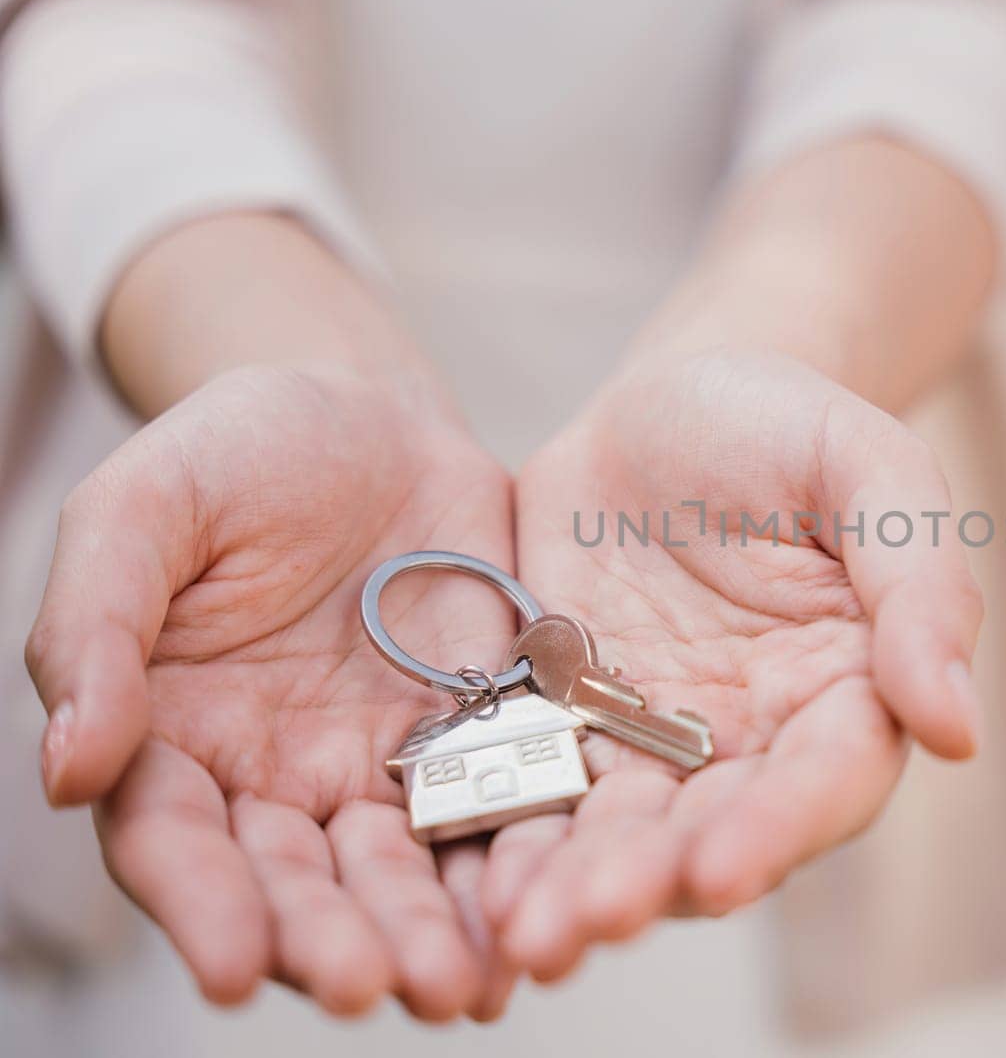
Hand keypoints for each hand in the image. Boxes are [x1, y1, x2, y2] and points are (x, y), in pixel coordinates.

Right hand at [26, 366, 519, 1018]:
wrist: (368, 417)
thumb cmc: (236, 452)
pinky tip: (536, 918)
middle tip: (366, 986)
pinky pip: (497, 813)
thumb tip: (71, 768)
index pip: (176, 844)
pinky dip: (514, 868)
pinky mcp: (478, 741)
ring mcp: (382, 767)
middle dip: (331, 940)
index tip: (231, 969)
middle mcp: (276, 778)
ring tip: (461, 984)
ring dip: (427, 933)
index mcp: (174, 738)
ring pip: (402, 872)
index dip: (201, 907)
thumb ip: (96, 627)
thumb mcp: (143, 510)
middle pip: (298, 883)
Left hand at [483, 351, 984, 979]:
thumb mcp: (870, 470)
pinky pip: (538, 784)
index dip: (778, 830)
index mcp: (846, 689)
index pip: (828, 779)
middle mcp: (754, 739)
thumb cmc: (788, 422)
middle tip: (585, 922)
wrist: (670, 399)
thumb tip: (957, 730)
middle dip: (652, 882)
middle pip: (713, 831)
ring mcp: (654, 738)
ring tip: (520, 931)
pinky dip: (508, 833)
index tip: (719, 873)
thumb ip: (922, 588)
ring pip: (619, 832)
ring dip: (572, 886)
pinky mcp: (566, 721)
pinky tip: (468, 875)